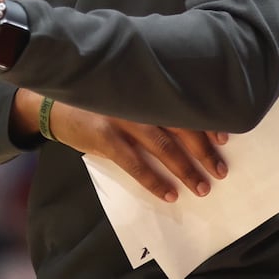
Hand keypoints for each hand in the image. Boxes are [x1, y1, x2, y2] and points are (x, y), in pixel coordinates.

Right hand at [49, 100, 229, 202]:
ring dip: (186, 170)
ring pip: (163, 146)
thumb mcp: (122, 88)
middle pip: (181, 125)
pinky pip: (136, 164)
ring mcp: (121, 117)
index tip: (224, 139)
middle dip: (203, 151)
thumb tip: (186, 121)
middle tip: (220, 170)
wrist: (53, 103)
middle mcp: (138, 99)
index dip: (207, 121)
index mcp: (146, 85)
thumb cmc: (94, 96)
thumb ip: (149, 98)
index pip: (185, 103)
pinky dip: (154, 181)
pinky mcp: (105, 136)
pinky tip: (169, 193)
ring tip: (202, 187)